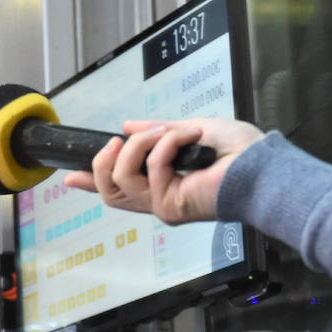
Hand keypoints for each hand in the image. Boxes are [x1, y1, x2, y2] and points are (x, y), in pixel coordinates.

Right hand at [63, 118, 263, 223]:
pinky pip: (149, 167)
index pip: (120, 188)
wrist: (263, 167)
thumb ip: (159, 131)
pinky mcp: (168, 206)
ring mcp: (161, 206)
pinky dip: (168, 143)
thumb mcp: (190, 130)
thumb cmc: (241, 153)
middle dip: (102, 161)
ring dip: (140, 144)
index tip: (69, 177)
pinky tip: (191, 138)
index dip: (92, 182)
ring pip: (119, 176)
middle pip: (108, 190)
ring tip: (167, 132)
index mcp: (163, 186)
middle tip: (117, 140)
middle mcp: (159, 200)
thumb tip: (128, 125)